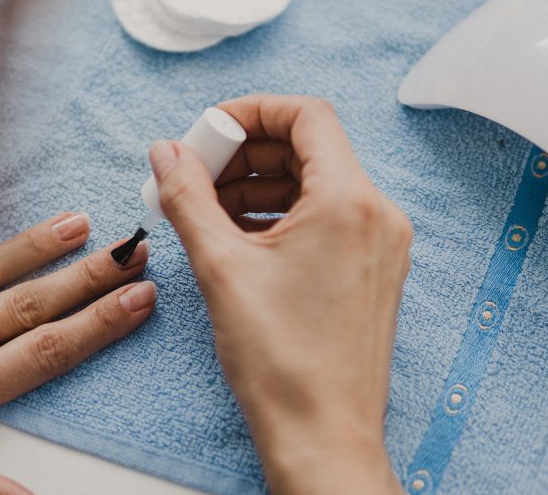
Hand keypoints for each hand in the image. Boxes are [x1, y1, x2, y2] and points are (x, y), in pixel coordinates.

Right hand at [150, 95, 410, 493]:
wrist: (323, 437)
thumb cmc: (281, 360)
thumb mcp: (220, 266)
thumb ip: (188, 197)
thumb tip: (166, 152)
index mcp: (350, 201)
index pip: (305, 115)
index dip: (250, 111)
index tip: (207, 131)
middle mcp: (377, 214)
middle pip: (308, 148)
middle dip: (245, 153)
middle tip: (195, 173)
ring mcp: (380, 245)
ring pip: (315, 185)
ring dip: (258, 187)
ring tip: (205, 209)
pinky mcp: (372, 271)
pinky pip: (325, 219)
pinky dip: (280, 217)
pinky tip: (236, 238)